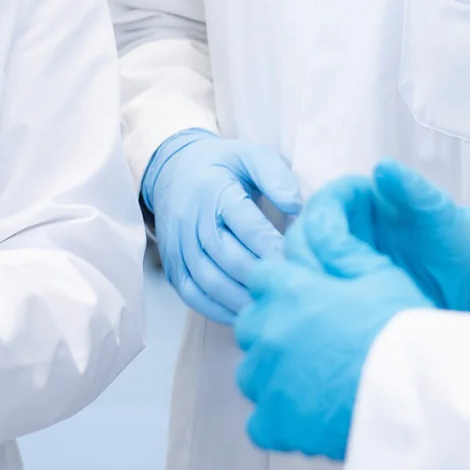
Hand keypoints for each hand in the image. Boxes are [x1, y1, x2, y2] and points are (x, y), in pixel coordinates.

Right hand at [143, 129, 303, 325]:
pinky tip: (243, 313)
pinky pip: (192, 296)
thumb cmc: (221, 166)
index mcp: (214, 190)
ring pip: (209, 282)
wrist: (171, 170)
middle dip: (262, 276)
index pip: (247, 226)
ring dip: (243, 298)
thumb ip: (276, 177)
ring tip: (272, 305)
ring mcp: (178, 246)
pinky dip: (218, 310)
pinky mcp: (171, 265)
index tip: (298, 261)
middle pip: (229, 258)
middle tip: (291, 288)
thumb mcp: (250, 155)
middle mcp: (191, 220)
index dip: (274, 247)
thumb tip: (298, 208)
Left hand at [234, 222, 432, 460]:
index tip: (305, 301)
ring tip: (316, 383)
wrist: (415, 394)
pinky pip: (260, 423)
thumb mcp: (379, 273)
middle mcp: (269, 332)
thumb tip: (320, 221)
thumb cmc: (402, 330)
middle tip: (314, 343)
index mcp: (290, 291)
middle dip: (274, 329)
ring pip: (252, 374)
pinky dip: (280, 421)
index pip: (262, 277)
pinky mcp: (274, 423)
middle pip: (251, 324)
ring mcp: (266, 380)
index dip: (283, 287)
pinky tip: (310, 417)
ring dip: (274, 375)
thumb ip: (340, 247)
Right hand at [290, 161, 469, 314]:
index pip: (322, 205)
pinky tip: (335, 317)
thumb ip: (413, 189)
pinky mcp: (336, 282)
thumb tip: (383, 167)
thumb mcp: (438, 215)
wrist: (465, 284)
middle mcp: (340, 223)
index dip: (323, 227)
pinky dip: (316, 299)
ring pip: (301, 263)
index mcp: (358, 197)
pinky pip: (312, 287)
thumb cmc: (452, 241)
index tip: (338, 252)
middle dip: (311, 259)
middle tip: (334, 287)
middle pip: (303, 235)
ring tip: (336, 306)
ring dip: (310, 283)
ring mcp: (336, 254)